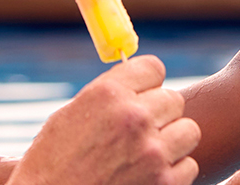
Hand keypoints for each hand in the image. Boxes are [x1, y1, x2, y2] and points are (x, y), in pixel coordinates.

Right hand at [11, 55, 199, 184]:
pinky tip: (150, 176)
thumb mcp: (69, 117)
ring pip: (188, 131)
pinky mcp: (165, 182)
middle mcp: (134, 117)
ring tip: (150, 153)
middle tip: (144, 130)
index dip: (148, 83)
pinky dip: (174, 172)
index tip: (144, 94)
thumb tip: (138, 87)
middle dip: (160, 113)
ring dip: (173, 141)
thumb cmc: (51, 165)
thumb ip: (107, 97)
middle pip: (173, 99)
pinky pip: (188, 165)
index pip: (153, 67)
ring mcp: (153, 152)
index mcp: (108, 94)